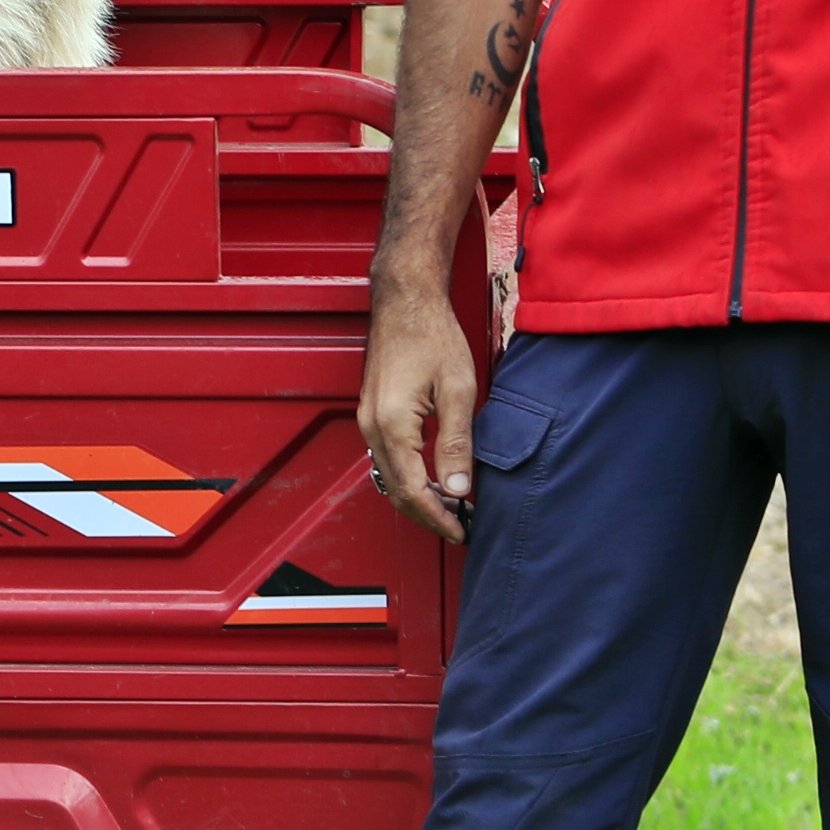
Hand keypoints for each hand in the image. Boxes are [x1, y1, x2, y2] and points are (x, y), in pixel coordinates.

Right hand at [358, 283, 483, 544]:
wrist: (405, 299)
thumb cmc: (432, 335)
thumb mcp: (457, 390)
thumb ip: (457, 444)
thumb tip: (458, 489)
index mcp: (392, 425)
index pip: (413, 491)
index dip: (438, 518)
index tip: (462, 531)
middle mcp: (371, 427)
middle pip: (395, 492)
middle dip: (428, 515)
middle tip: (460, 526)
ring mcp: (367, 420)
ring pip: (388, 477)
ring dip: (417, 499)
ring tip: (451, 507)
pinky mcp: (371, 412)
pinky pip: (385, 459)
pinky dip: (407, 478)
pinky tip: (431, 477)